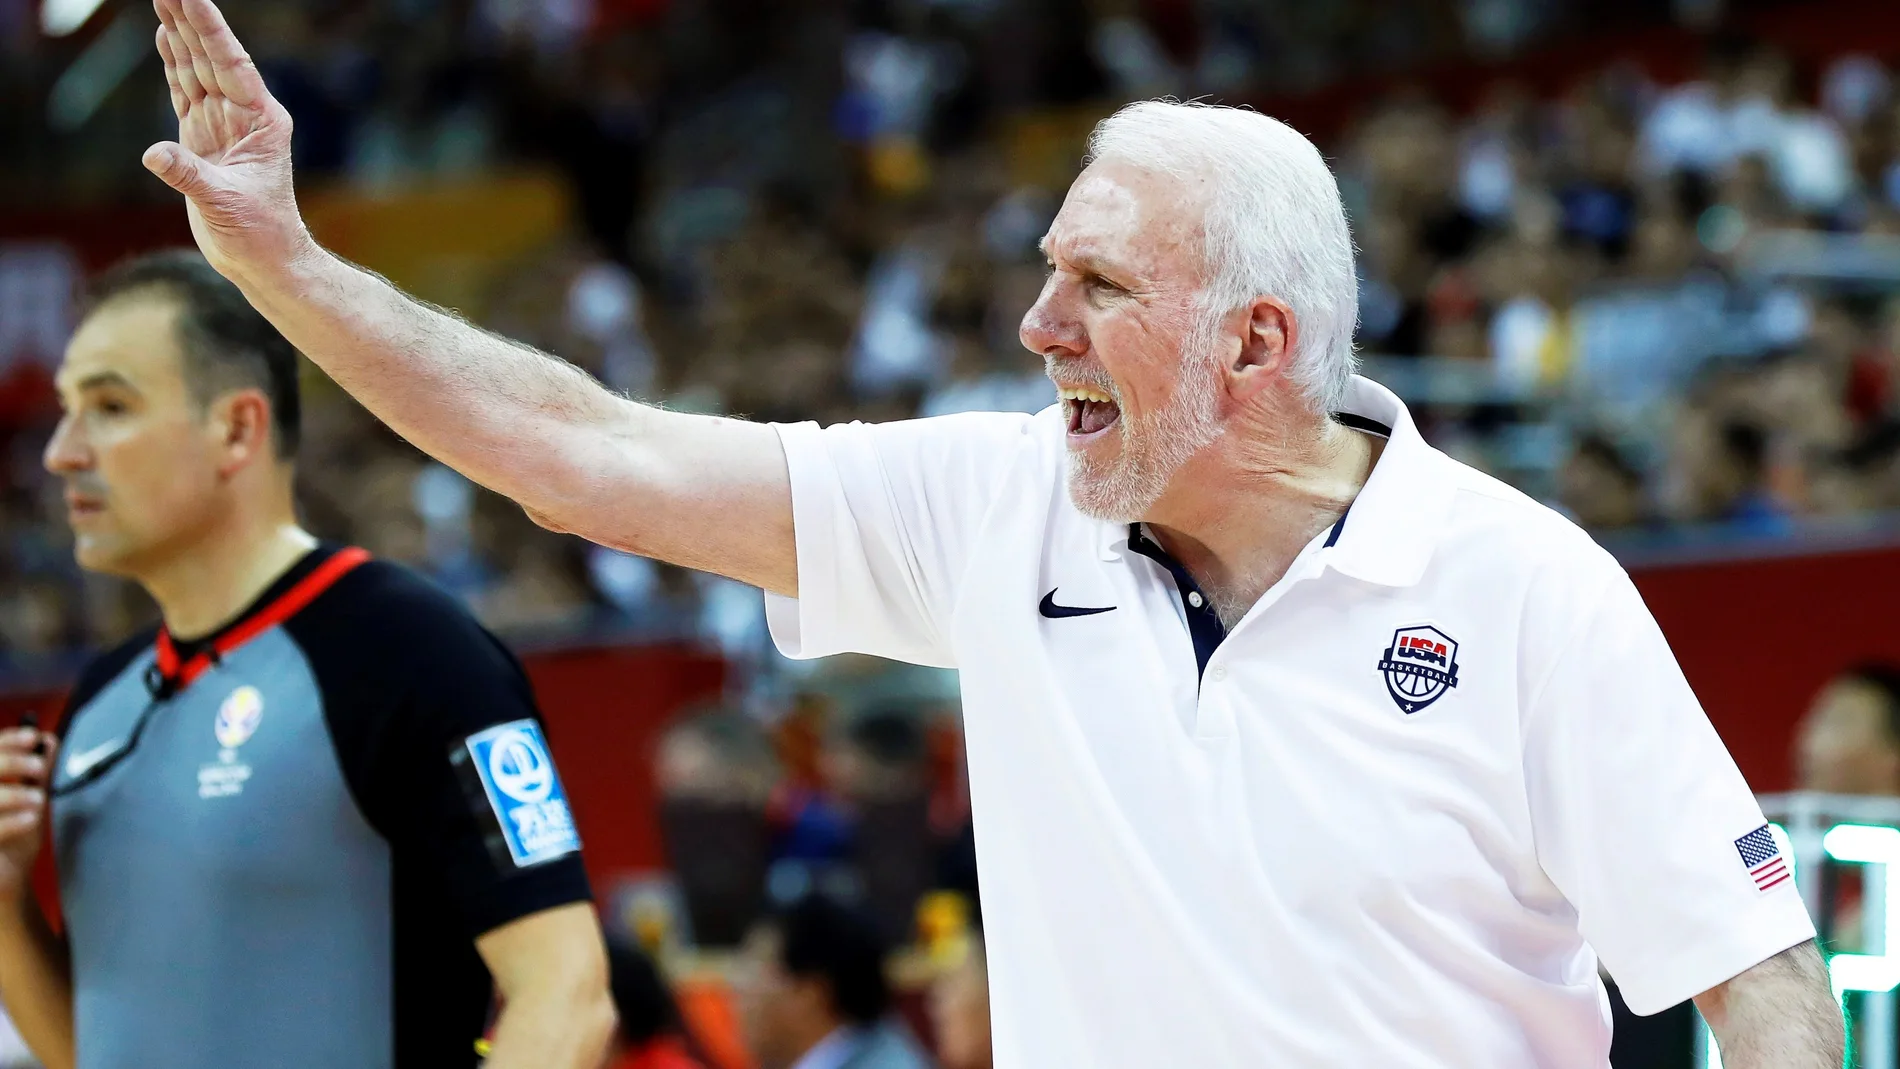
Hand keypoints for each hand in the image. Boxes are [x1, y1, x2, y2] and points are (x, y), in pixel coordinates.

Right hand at [0, 729, 53, 904]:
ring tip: (39, 799)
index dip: (7, 741)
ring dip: (13, 793)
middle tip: (38, 767)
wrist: (6, 890)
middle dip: (10, 762)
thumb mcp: (29, 805)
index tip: (34, 736)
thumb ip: (36, 775)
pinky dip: (12, 821)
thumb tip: (48, 741)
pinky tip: (32, 818)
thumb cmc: (13, 844)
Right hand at [144, 0, 312, 282]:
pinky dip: (173, 66)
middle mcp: (243, 115)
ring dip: (179, 36)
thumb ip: (190, 176)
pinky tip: (165, 39)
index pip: (230, 63)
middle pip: (210, 57)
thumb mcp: (224, 205)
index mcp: (261, 120)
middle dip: (189, 21)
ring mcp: (222, 125)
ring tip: (164, 0)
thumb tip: (156, 154)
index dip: (208, 28)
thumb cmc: (259, 235)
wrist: (264, 260)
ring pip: (196, 70)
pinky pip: (185, 92)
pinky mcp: (202, 139)